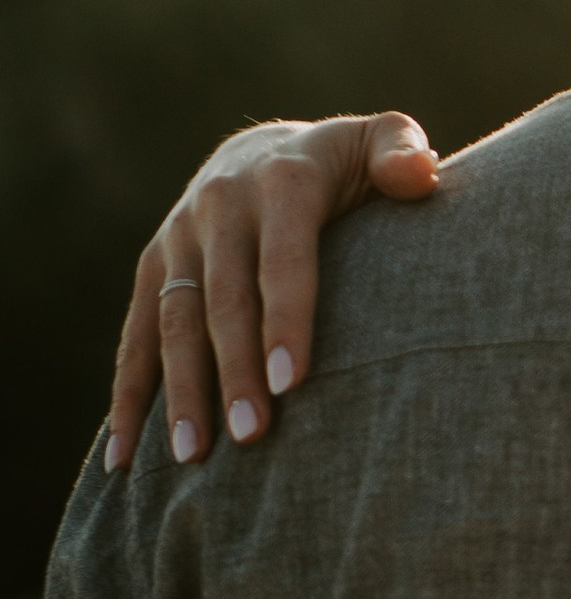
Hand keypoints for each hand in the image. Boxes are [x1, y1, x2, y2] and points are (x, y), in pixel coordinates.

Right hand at [106, 113, 440, 471]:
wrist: (263, 149)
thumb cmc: (346, 164)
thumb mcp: (380, 142)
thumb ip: (402, 153)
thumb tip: (417, 176)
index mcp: (282, 181)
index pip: (284, 259)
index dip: (286, 319)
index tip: (292, 383)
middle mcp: (220, 205)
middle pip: (224, 300)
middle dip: (234, 370)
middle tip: (253, 436)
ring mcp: (179, 238)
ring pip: (174, 322)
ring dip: (181, 391)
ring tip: (192, 456)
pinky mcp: (152, 267)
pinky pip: (135, 336)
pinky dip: (127, 395)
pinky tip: (125, 456)